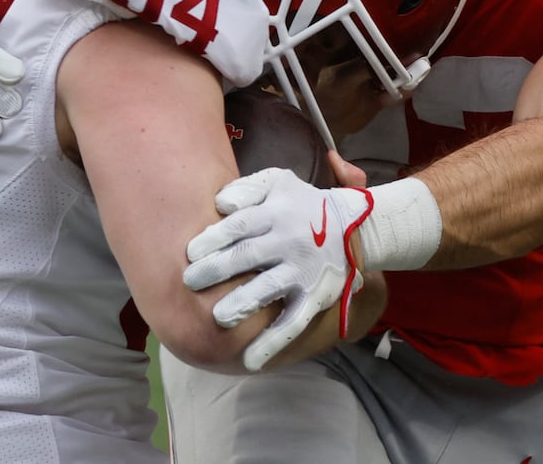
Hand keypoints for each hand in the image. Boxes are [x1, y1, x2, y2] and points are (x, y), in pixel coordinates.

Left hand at [182, 167, 373, 371]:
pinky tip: (250, 361)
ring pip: (269, 289)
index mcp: (278, 212)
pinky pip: (293, 322)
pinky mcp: (314, 297)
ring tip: (219, 317)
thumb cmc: (301, 204)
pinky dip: (273, 343)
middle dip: (217, 269)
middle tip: (189, 282)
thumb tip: (219, 204)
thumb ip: (247, 189)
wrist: (353, 226)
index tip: (190, 252)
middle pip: (248, 256)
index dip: (213, 238)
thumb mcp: (278, 182)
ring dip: (243, 303)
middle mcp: (290, 241)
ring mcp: (303, 271)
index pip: (240, 225)